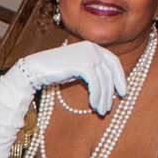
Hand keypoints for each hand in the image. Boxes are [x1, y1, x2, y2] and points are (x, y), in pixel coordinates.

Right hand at [6, 42, 128, 114]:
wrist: (34, 70)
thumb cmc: (54, 71)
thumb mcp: (77, 68)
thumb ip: (92, 70)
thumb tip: (110, 86)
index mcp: (92, 46)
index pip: (113, 62)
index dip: (120, 78)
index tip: (122, 93)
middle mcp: (92, 47)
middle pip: (110, 73)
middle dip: (111, 92)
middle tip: (109, 107)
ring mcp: (88, 55)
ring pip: (103, 80)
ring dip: (103, 98)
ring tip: (101, 111)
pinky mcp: (83, 64)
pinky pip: (95, 84)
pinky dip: (96, 96)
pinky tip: (93, 105)